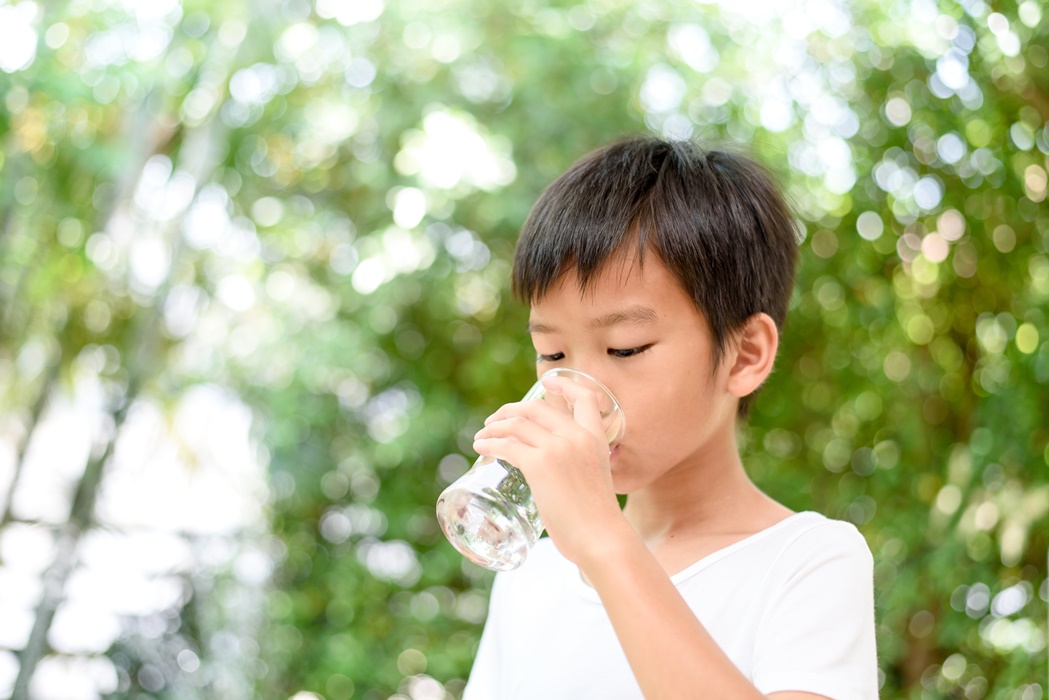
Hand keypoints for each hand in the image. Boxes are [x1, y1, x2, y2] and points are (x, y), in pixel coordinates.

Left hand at [472, 376, 625, 563]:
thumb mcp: (597, 479)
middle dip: (510, 410)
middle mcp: (577, 436)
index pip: (584, 397)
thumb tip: (561, 477)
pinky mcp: (540, 466)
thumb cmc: (599, 520)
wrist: (602, 538)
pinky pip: (507, 445)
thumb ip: (582, 467)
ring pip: (517, 424)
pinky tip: (481, 448)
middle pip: (537, 408)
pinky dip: (489, 444)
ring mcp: (558, 448)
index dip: (563, 384)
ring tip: (482, 437)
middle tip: (494, 422)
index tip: (546, 382)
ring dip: (494, 427)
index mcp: (596, 438)